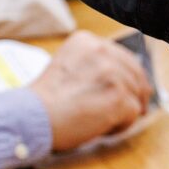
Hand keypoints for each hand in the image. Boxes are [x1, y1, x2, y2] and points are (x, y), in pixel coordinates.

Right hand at [29, 31, 150, 151]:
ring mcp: (113, 74)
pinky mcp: (120, 97)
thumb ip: (96, 65)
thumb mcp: (69, 65)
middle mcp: (102, 51)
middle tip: (124, 109)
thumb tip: (134, 79)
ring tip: (100, 119)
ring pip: (136, 95)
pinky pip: (134, 113)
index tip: (121, 90)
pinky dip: (121, 125)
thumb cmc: (47, 99)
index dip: (128, 77)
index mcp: (87, 41)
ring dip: (124, 110)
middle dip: (134, 94)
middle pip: (136, 75)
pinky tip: (102, 127)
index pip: (124, 57)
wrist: (32, 116)